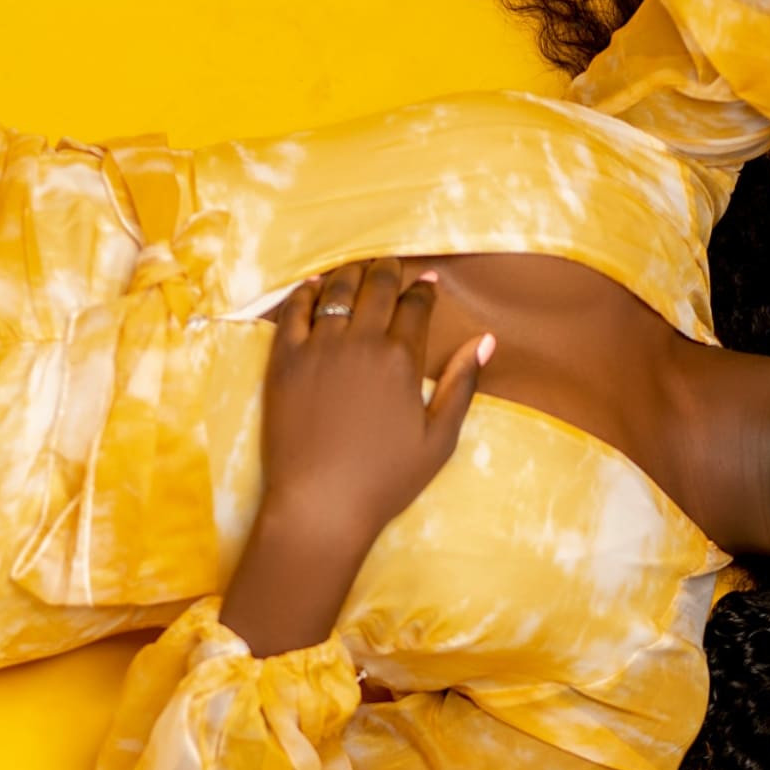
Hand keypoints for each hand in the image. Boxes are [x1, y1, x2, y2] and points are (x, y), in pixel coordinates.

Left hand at [218, 262, 492, 655]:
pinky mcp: (283, 361)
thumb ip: (461, 384)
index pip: (415, 306)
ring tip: (357, 270)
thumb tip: (485, 340)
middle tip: (390, 265)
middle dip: (388, 271)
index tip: (427, 282)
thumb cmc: (385, 479)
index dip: (423, 290)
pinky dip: (305, 293)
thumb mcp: (439, 438)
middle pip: (376, 287)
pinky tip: (313, 288)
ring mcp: (318, 348)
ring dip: (350, 275)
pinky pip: (292, 312)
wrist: (321, 505)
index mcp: (402, 359)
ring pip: (335, 291)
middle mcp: (360, 343)